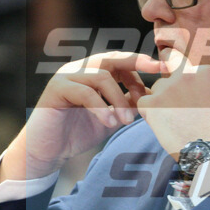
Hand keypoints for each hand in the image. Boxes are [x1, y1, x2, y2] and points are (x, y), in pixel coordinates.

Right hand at [0, 52, 161, 181]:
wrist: (47, 151)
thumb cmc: (76, 133)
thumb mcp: (109, 118)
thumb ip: (125, 105)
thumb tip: (151, 98)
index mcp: (92, 72)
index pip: (120, 61)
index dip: (141, 65)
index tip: (162, 73)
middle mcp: (79, 69)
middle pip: (111, 58)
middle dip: (136, 63)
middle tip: (156, 72)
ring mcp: (66, 77)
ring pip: (101, 77)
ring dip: (118, 99)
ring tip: (126, 121)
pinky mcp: (56, 89)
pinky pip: (84, 93)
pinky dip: (101, 108)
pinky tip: (110, 123)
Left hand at [136, 48, 209, 159]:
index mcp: (207, 72)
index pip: (196, 69)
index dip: (198, 83)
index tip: (200, 100)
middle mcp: (185, 75)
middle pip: (171, 68)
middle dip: (171, 74)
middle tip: (175, 93)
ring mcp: (167, 89)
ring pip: (157, 87)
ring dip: (162, 99)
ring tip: (173, 119)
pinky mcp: (152, 105)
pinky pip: (143, 102)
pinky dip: (149, 112)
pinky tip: (160, 123)